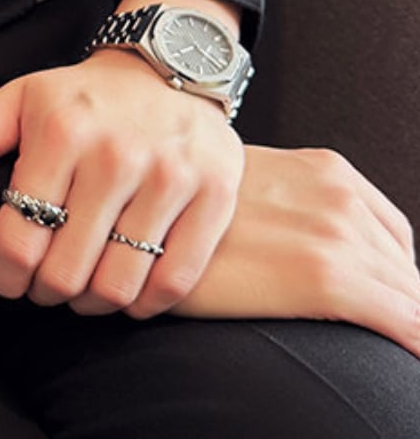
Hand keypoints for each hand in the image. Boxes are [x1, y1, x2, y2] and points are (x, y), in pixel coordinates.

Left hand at [0, 46, 243, 316]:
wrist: (167, 67)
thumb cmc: (85, 96)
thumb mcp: (18, 99)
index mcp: (61, 132)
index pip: (20, 235)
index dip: (6, 274)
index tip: (7, 280)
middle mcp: (115, 155)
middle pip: (67, 269)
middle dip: (46, 292)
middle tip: (45, 289)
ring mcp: (169, 177)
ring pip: (119, 283)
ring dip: (92, 303)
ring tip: (83, 292)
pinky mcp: (213, 195)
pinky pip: (175, 278)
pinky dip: (146, 303)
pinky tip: (129, 293)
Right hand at [170, 145, 419, 357]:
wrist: (136, 227)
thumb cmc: (185, 216)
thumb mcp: (248, 192)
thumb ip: (292, 209)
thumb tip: (311, 253)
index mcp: (327, 169)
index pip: (392, 237)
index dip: (386, 275)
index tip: (368, 301)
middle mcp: (339, 191)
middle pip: (403, 268)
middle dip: (391, 301)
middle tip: (360, 324)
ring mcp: (336, 230)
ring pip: (410, 296)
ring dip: (398, 320)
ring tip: (367, 342)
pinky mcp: (327, 276)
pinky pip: (409, 321)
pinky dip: (410, 343)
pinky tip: (397, 359)